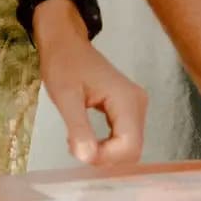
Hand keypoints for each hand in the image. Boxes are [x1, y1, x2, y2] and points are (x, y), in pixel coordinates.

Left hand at [33, 18, 148, 164]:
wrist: (64, 42)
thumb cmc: (62, 64)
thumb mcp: (65, 97)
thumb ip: (78, 128)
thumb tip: (87, 158)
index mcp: (127, 100)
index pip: (129, 146)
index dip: (106, 157)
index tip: (78, 151)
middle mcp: (138, 104)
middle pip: (132, 149)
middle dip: (105, 156)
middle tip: (76, 146)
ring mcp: (136, 106)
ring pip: (129, 145)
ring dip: (105, 152)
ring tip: (78, 139)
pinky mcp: (128, 109)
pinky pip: (124, 137)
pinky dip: (107, 144)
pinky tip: (86, 137)